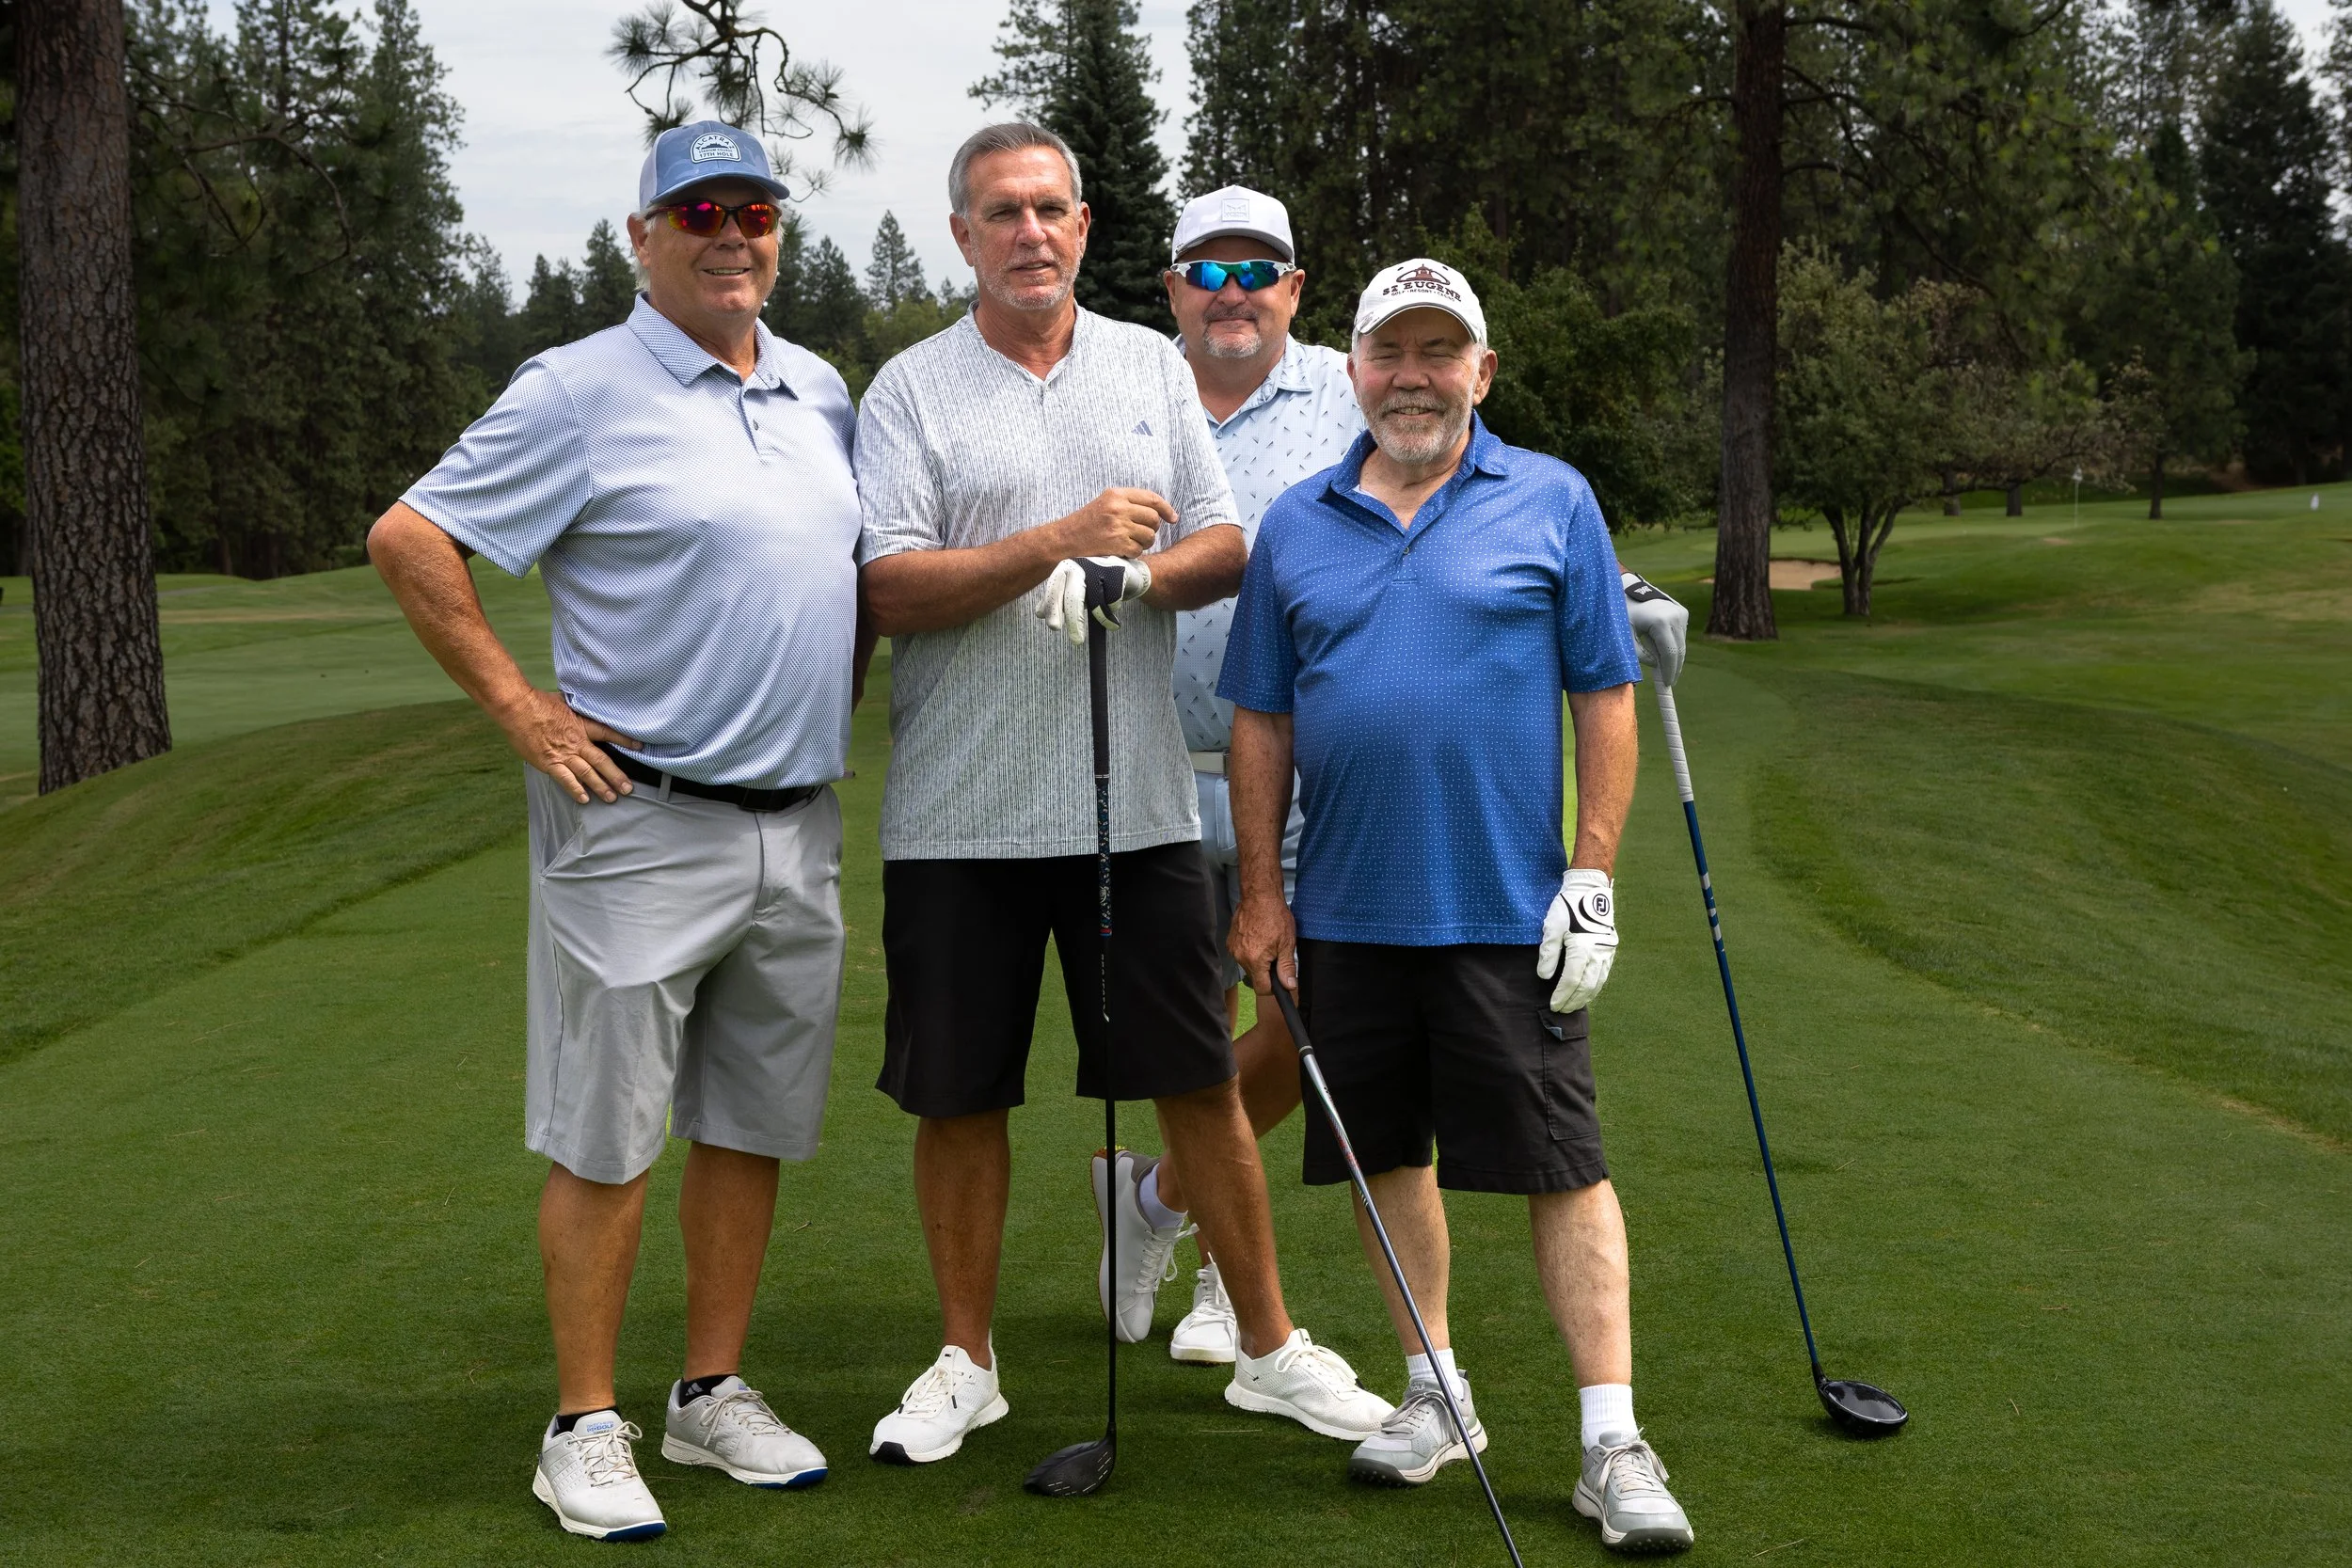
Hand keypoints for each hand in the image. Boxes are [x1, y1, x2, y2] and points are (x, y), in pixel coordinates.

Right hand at [494, 688, 643, 804]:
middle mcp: (577, 742)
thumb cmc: (538, 702)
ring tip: (612, 797)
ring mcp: (563, 754)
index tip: (639, 747)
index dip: (625, 740)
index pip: (609, 733)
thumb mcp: (565, 701)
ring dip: (600, 786)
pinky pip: (565, 779)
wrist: (517, 708)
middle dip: (616, 776)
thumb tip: (585, 703)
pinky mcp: (549, 763)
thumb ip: (577, 708)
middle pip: (602, 761)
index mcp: (582, 725)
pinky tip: (584, 799)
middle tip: (628, 789)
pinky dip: (575, 790)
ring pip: (587, 773)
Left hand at [1037, 555, 1152, 644]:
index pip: (1055, 589)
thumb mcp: (1074, 590)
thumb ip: (1057, 599)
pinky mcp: (1118, 572)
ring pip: (1097, 601)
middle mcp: (1080, 565)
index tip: (1054, 627)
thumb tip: (1039, 613)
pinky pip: (1113, 600)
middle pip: (1074, 596)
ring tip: (1109, 624)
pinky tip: (1116, 606)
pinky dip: (1114, 609)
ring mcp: (1100, 567)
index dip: (1053, 608)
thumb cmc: (1095, 581)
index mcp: (1065, 568)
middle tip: (1076, 641)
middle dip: (1074, 620)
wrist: (1125, 569)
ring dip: (1102, 617)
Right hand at [1050, 487, 1175, 559]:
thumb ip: (1128, 504)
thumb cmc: (1085, 524)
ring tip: (1129, 543)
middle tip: (1142, 535)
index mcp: (1116, 494)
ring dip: (1144, 543)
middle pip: (1153, 519)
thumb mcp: (1104, 504)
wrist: (1063, 541)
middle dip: (1152, 529)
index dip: (1166, 509)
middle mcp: (1118, 508)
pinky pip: (1139, 550)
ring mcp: (1118, 526)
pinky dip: (1133, 553)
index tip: (1173, 518)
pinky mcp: (1116, 544)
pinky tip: (1122, 551)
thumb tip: (1158, 511)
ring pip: (1149, 536)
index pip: (1151, 498)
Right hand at [1228, 888, 1297, 997]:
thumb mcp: (1287, 943)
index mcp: (1255, 960)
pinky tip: (1257, 938)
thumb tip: (1289, 986)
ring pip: (1248, 966)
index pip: (1262, 989)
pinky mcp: (1230, 942)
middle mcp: (1241, 957)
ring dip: (1258, 960)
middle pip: (1255, 977)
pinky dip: (1250, 951)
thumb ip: (1286, 967)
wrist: (1259, 896)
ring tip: (1266, 943)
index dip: (1273, 988)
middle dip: (1266, 971)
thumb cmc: (1275, 916)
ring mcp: (1234, 949)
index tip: (1280, 979)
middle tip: (1276, 953)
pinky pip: (1242, 955)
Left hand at [1537, 869, 1617, 1012]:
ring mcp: (1607, 952)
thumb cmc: (1568, 906)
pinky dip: (1595, 986)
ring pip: (1598, 982)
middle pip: (1586, 986)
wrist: (1591, 890)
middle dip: (1573, 1001)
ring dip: (1586, 997)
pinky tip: (1588, 991)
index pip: (1571, 980)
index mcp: (1582, 949)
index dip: (1562, 995)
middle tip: (1562, 1011)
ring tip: (1574, 1005)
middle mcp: (1598, 954)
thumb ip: (1548, 953)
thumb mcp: (1552, 926)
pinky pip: (1604, 974)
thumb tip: (1544, 976)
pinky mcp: (1610, 948)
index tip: (1553, 1005)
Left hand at [1622, 572, 1687, 687]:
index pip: (1670, 653)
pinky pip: (1679, 636)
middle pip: (1679, 651)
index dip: (1669, 671)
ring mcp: (1680, 613)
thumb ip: (1640, 654)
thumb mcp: (1625, 636)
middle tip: (1668, 683)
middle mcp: (1675, 616)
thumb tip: (1656, 666)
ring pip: (1680, 644)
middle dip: (1673, 668)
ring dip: (1673, 657)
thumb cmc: (1622, 612)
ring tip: (1661, 667)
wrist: (1628, 588)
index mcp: (1661, 621)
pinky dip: (1673, 646)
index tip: (1667, 684)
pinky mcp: (1682, 612)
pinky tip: (1660, 650)